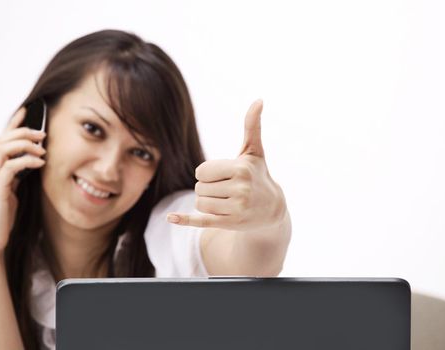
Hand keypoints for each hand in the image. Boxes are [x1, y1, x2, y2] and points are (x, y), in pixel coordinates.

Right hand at [0, 107, 46, 253]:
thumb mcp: (11, 192)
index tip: (25, 110)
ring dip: (25, 144)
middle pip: (1, 140)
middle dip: (22, 132)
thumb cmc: (2, 216)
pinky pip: (10, 167)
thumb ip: (16, 177)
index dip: (12, 124)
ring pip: (2, 149)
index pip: (1, 140)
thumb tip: (30, 164)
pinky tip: (40, 163)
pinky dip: (26, 161)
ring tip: (42, 150)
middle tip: (42, 134)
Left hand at [167, 99, 286, 231]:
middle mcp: (240, 190)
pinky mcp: (230, 224)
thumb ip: (252, 127)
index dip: (207, 173)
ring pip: (199, 203)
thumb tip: (258, 99)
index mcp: (241, 169)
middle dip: (207, 187)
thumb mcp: (254, 152)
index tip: (222, 175)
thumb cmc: (258, 175)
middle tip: (226, 189)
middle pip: (199, 187)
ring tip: (225, 201)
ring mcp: (236, 209)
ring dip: (206, 201)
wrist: (273, 210)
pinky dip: (185, 220)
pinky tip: (171, 217)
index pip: (201, 171)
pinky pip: (201, 221)